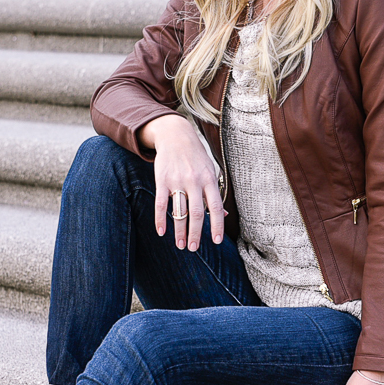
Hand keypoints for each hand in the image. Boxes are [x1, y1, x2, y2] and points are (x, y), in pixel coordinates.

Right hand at [139, 114, 224, 250]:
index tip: (217, 242)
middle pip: (197, 213)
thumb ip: (215, 192)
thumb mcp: (210, 171)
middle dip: (196, 234)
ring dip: (179, 231)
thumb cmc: (196, 157)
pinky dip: (160, 219)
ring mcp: (177, 181)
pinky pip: (161, 204)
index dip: (217, 225)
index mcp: (209, 180)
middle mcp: (194, 181)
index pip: (215, 207)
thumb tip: (223, 215)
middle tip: (194, 248)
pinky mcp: (162, 180)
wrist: (175, 135)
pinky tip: (162, 232)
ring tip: (181, 245)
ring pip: (179, 211)